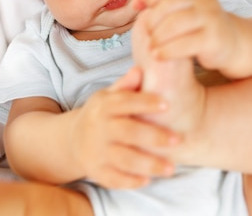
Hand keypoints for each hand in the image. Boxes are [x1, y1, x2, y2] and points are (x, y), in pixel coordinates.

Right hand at [70, 67, 179, 188]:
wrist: (73, 139)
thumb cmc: (102, 114)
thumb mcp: (109, 96)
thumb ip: (126, 86)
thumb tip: (140, 70)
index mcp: (104, 105)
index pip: (125, 102)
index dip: (146, 103)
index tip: (167, 105)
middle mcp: (98, 128)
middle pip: (127, 132)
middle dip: (154, 137)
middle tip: (178, 140)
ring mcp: (96, 151)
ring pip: (124, 159)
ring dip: (149, 164)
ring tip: (171, 168)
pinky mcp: (95, 171)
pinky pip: (114, 178)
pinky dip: (131, 181)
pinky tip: (148, 180)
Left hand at [135, 0, 235, 72]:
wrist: (231, 42)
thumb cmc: (200, 25)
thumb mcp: (182, 8)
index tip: (145, 11)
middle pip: (168, 4)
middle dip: (152, 21)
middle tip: (147, 34)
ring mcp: (210, 18)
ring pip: (175, 24)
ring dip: (157, 37)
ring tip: (151, 47)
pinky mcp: (213, 38)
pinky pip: (185, 44)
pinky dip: (167, 51)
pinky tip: (158, 55)